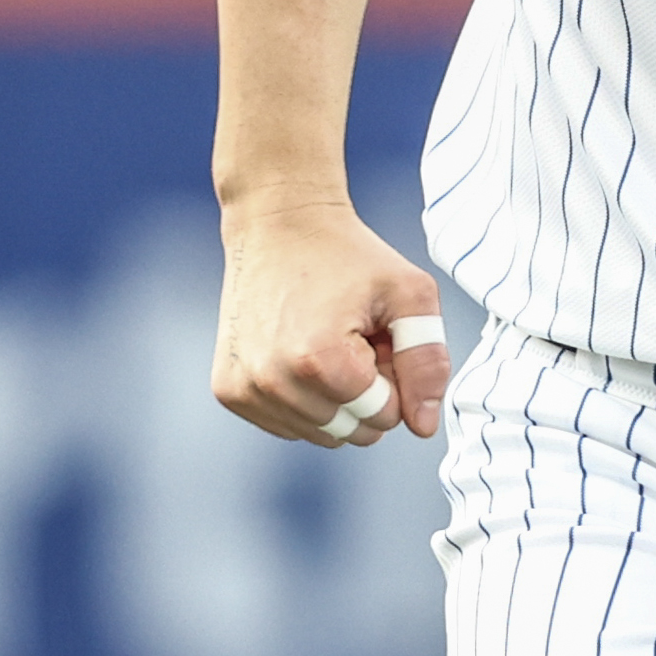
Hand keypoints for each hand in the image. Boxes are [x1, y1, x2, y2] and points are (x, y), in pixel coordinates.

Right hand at [209, 192, 453, 447]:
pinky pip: (288, 425)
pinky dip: (304, 399)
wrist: (278, 223)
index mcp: (320, 361)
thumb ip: (427, 362)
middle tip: (354, 337)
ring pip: (320, 433)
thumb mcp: (409, 293)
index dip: (393, 376)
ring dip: (335, 397)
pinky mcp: (228, 390)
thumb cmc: (347, 255)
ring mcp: (245, 389)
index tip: (376, 335)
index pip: (384, 417)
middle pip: (351, 431)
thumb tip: (422, 427)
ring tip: (327, 341)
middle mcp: (273, 383)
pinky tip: (299, 352)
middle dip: (366, 391)